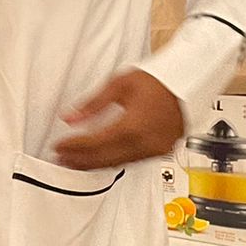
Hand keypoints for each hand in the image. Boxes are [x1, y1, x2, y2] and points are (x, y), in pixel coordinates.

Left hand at [52, 70, 183, 170]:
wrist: (187, 83)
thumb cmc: (157, 81)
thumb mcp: (119, 84)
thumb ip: (92, 104)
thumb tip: (70, 117)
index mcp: (133, 126)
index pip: (95, 142)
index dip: (74, 146)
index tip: (58, 146)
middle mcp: (145, 142)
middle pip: (105, 158)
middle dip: (80, 160)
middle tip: (61, 159)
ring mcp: (154, 149)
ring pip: (118, 163)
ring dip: (94, 164)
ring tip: (75, 162)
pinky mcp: (160, 151)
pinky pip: (131, 161)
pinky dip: (112, 161)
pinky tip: (100, 159)